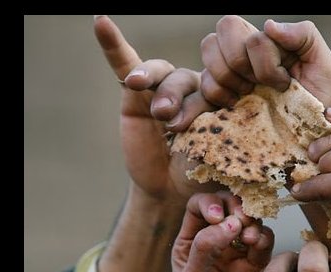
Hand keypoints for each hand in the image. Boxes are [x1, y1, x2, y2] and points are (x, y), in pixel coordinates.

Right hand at [94, 15, 214, 204]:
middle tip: (173, 126)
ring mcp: (166, 86)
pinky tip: (100, 22)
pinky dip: (113, 44)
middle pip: (188, 79)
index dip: (212, 100)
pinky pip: (125, 62)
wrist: (174, 190)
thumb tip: (230, 114)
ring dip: (154, 83)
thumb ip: (222, 130)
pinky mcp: (136, 92)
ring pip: (162, 73)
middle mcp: (196, 85)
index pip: (220, 84)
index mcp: (225, 95)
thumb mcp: (220, 154)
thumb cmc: (204, 173)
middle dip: (179, 101)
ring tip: (152, 107)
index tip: (209, 126)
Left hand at [149, 191, 273, 271]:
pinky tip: (259, 247)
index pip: (199, 207)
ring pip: (250, 225)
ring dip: (252, 225)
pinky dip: (264, 240)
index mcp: (189, 245)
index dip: (211, 203)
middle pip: (228, 209)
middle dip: (236, 208)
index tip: (219, 217)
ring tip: (249, 239)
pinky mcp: (258, 271)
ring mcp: (237, 258)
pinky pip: (265, 246)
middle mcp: (213, 247)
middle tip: (241, 220)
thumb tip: (229, 223)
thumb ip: (206, 249)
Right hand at [200, 15, 330, 109]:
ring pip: (208, 54)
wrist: (314, 138)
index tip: (284, 82)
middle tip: (260, 86)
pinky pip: (202, 88)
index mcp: (266, 42)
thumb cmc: (321, 101)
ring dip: (229, 79)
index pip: (244, 30)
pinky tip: (236, 106)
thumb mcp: (323, 64)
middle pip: (220, 33)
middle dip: (241, 63)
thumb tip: (268, 26)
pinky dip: (217, 96)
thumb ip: (303, 34)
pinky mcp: (218, 99)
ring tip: (249, 96)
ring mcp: (229, 75)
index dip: (263, 60)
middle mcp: (244, 53)